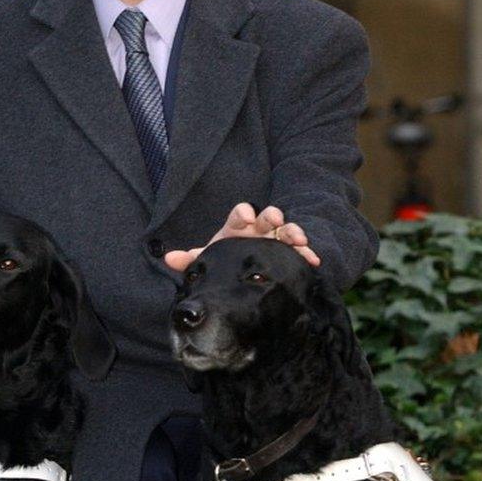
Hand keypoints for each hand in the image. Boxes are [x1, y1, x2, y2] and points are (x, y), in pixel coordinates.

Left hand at [163, 202, 320, 270]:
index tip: (246, 216)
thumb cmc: (227, 257)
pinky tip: (312, 257)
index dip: (243, 213)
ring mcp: (275, 238)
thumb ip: (191, 259)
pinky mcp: (289, 251)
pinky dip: (306, 252)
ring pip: (284, 230)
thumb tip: (169, 257)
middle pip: (265, 217)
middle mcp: (258, 228)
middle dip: (270, 216)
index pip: (240, 214)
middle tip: (274, 218)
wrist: (247, 267)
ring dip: (291, 231)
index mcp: (237, 227)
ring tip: (298, 238)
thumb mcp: (211, 257)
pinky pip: (298, 249)